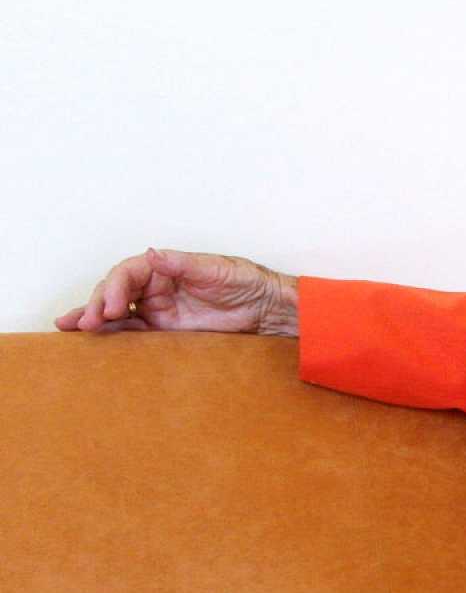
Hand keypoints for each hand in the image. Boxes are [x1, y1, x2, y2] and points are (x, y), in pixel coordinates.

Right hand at [55, 249, 298, 335]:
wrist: (266, 308)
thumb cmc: (245, 281)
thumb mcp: (216, 268)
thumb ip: (182, 263)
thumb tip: (151, 253)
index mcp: (164, 267)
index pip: (127, 273)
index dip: (114, 287)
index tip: (111, 306)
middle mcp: (156, 286)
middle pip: (115, 292)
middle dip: (97, 304)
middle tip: (88, 322)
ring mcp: (158, 309)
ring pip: (116, 313)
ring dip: (94, 319)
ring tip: (72, 329)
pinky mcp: (165, 330)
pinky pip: (132, 332)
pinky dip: (112, 334)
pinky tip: (90, 339)